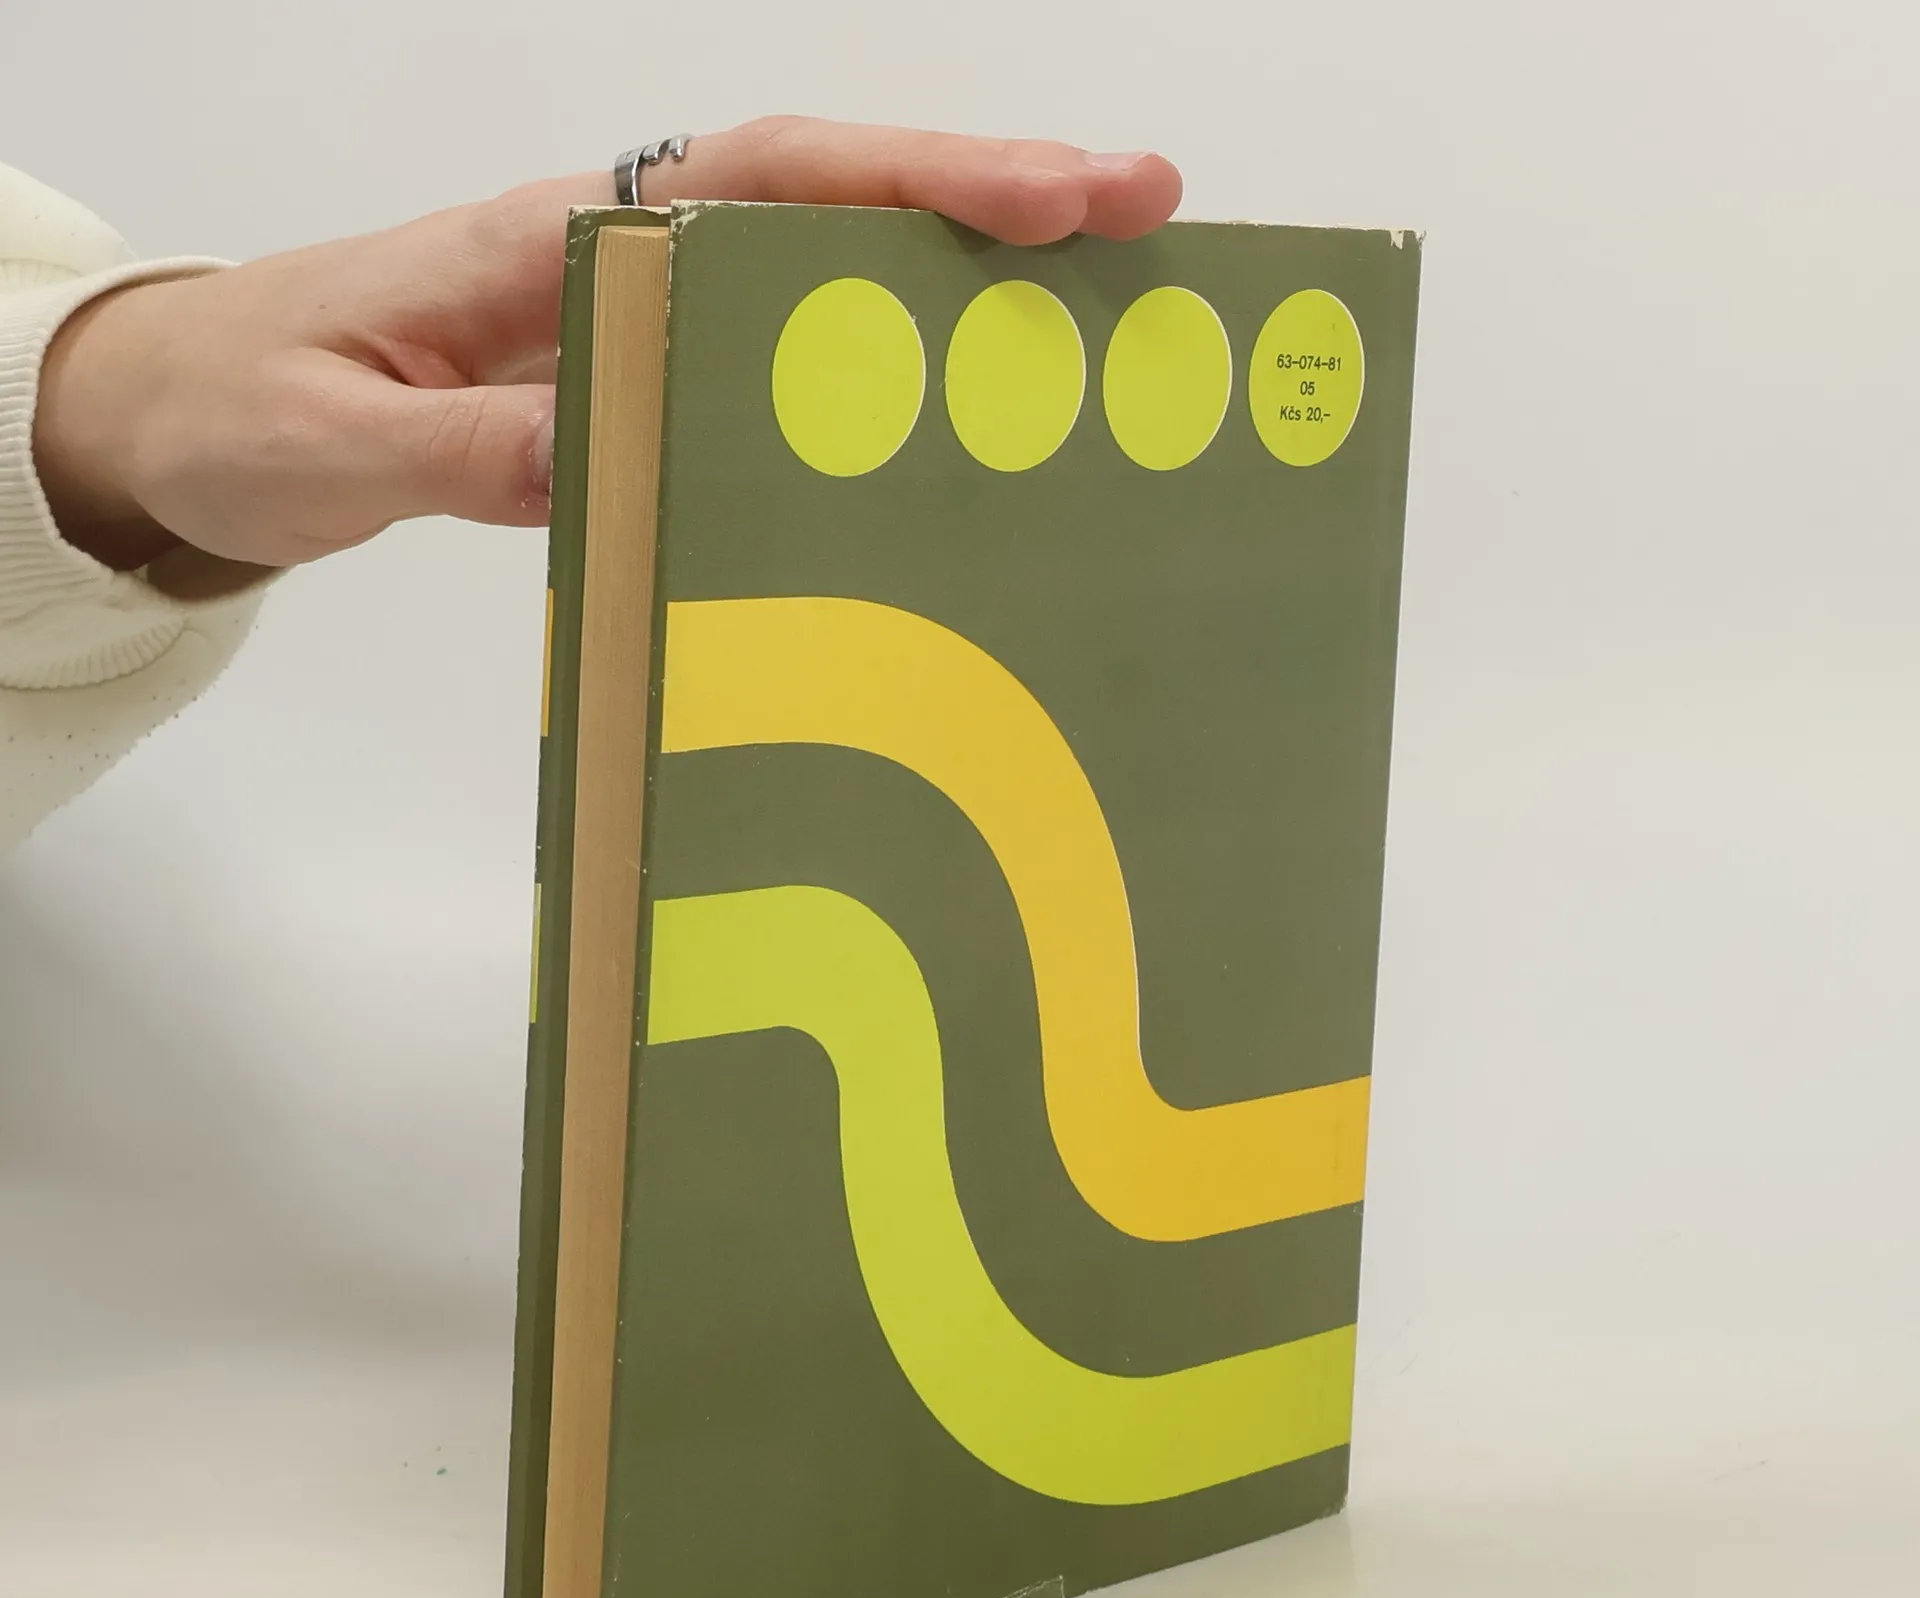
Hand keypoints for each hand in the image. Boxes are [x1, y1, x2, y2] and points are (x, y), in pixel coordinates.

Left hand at [32, 119, 1182, 571]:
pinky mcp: (635, 378)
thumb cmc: (247, 412)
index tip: (1045, 199)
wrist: (188, 420)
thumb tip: (618, 451)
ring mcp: (635, 314)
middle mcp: (617, 254)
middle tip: (1146, 218)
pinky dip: (880, 362)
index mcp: (555, 241)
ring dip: (959, 281)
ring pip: (824, 268)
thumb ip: (464, 449)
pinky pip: (780, 356)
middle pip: (831, 198)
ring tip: (1103, 309)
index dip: (908, 184)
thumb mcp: (332, 446)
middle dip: (989, 200)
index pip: (760, 180)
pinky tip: (959, 405)